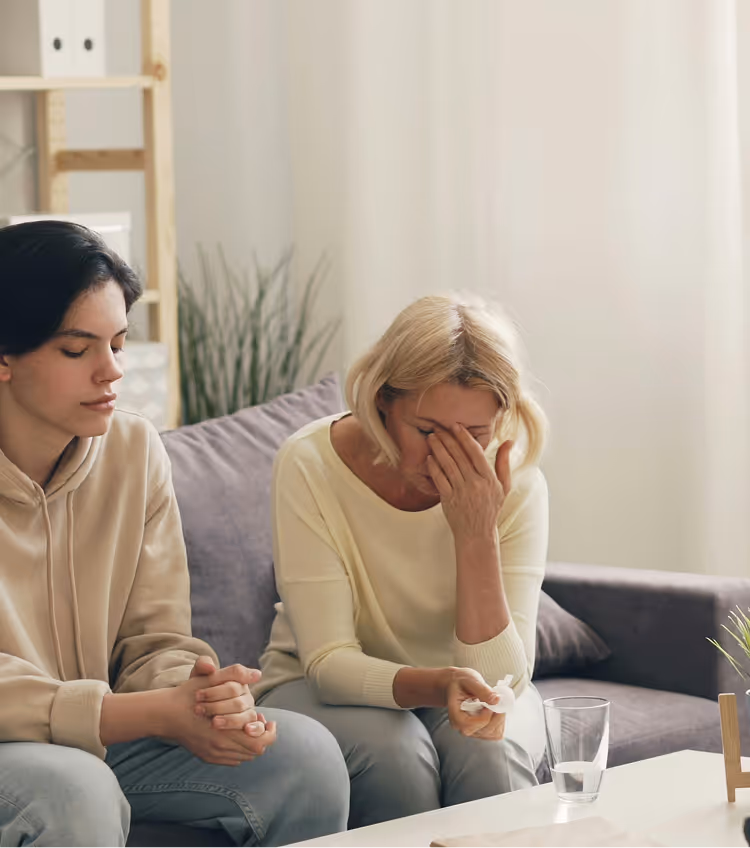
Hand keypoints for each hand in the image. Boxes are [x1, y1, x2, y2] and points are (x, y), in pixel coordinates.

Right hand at [160, 669, 276, 765]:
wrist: (166, 713)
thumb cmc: (189, 694)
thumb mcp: (210, 679)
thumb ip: (234, 673)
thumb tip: (257, 674)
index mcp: (225, 731)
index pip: (259, 743)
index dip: (269, 732)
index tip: (269, 720)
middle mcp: (220, 747)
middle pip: (254, 751)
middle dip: (262, 736)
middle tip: (262, 722)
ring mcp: (212, 754)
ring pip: (244, 757)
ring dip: (251, 743)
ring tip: (250, 726)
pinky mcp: (207, 757)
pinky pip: (232, 760)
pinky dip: (239, 750)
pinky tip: (236, 734)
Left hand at [426, 426, 511, 541]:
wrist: (477, 534)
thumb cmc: (490, 508)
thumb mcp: (503, 486)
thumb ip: (504, 463)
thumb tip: (509, 441)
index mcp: (489, 479)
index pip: (475, 452)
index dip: (465, 437)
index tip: (456, 426)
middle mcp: (475, 484)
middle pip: (459, 456)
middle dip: (447, 439)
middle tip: (439, 427)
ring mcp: (460, 491)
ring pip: (447, 465)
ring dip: (438, 449)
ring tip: (432, 438)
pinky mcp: (448, 499)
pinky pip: (439, 479)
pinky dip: (433, 467)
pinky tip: (429, 457)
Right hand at [446, 667, 505, 740]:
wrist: (458, 685)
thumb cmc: (461, 682)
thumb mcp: (470, 680)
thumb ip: (482, 689)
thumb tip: (496, 700)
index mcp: (455, 715)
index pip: (469, 724)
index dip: (484, 716)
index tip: (492, 703)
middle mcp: (462, 727)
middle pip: (484, 730)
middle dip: (496, 716)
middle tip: (497, 700)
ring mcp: (472, 731)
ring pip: (493, 733)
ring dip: (499, 718)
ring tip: (495, 704)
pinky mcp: (481, 731)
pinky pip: (496, 733)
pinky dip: (500, 722)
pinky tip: (495, 710)